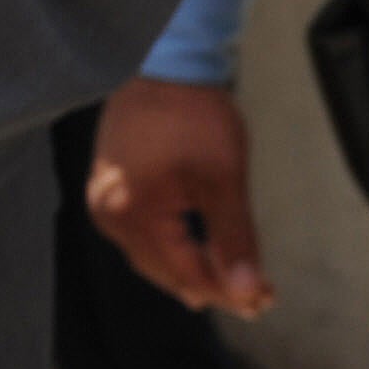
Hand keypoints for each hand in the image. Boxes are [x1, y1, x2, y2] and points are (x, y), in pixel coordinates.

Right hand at [89, 76, 273, 316]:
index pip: (186, 273)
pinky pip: (139, 236)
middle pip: (164, 270)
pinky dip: (170, 248)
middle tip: (256, 297)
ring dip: (190, 269)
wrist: (159, 67)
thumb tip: (248, 291)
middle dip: (211, 285)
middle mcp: (109, 214)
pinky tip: (193, 251)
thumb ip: (234, 240)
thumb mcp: (224, 180)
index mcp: (134, 214)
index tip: (265, 300)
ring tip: (231, 280)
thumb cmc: (192, 118)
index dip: (228, 292)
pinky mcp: (107, 188)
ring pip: (150, 256)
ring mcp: (103, 201)